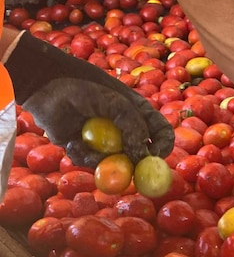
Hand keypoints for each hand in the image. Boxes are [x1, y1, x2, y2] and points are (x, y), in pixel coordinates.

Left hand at [5, 32, 173, 167]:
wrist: (47, 86)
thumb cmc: (87, 88)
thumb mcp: (118, 104)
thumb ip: (135, 128)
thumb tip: (143, 156)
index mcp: (138, 114)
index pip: (161, 133)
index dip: (164, 146)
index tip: (156, 156)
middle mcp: (124, 130)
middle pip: (140, 154)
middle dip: (135, 164)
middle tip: (127, 169)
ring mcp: (104, 141)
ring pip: (115, 163)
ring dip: (102, 159)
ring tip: (82, 144)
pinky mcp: (84, 148)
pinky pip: (91, 163)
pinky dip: (82, 156)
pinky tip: (71, 142)